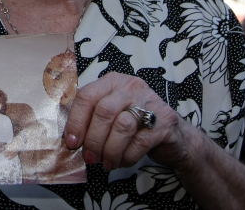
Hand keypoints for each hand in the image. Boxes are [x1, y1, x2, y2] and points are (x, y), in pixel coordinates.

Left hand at [64, 72, 195, 171]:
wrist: (174, 135)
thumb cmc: (135, 124)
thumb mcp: (112, 114)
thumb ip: (92, 120)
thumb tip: (70, 140)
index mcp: (112, 82)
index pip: (87, 96)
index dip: (76, 121)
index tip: (72, 143)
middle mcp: (131, 87)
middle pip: (104, 111)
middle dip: (93, 139)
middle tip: (90, 158)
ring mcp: (150, 102)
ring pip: (122, 126)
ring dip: (110, 150)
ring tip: (107, 163)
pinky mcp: (164, 121)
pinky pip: (140, 142)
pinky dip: (128, 156)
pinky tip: (123, 161)